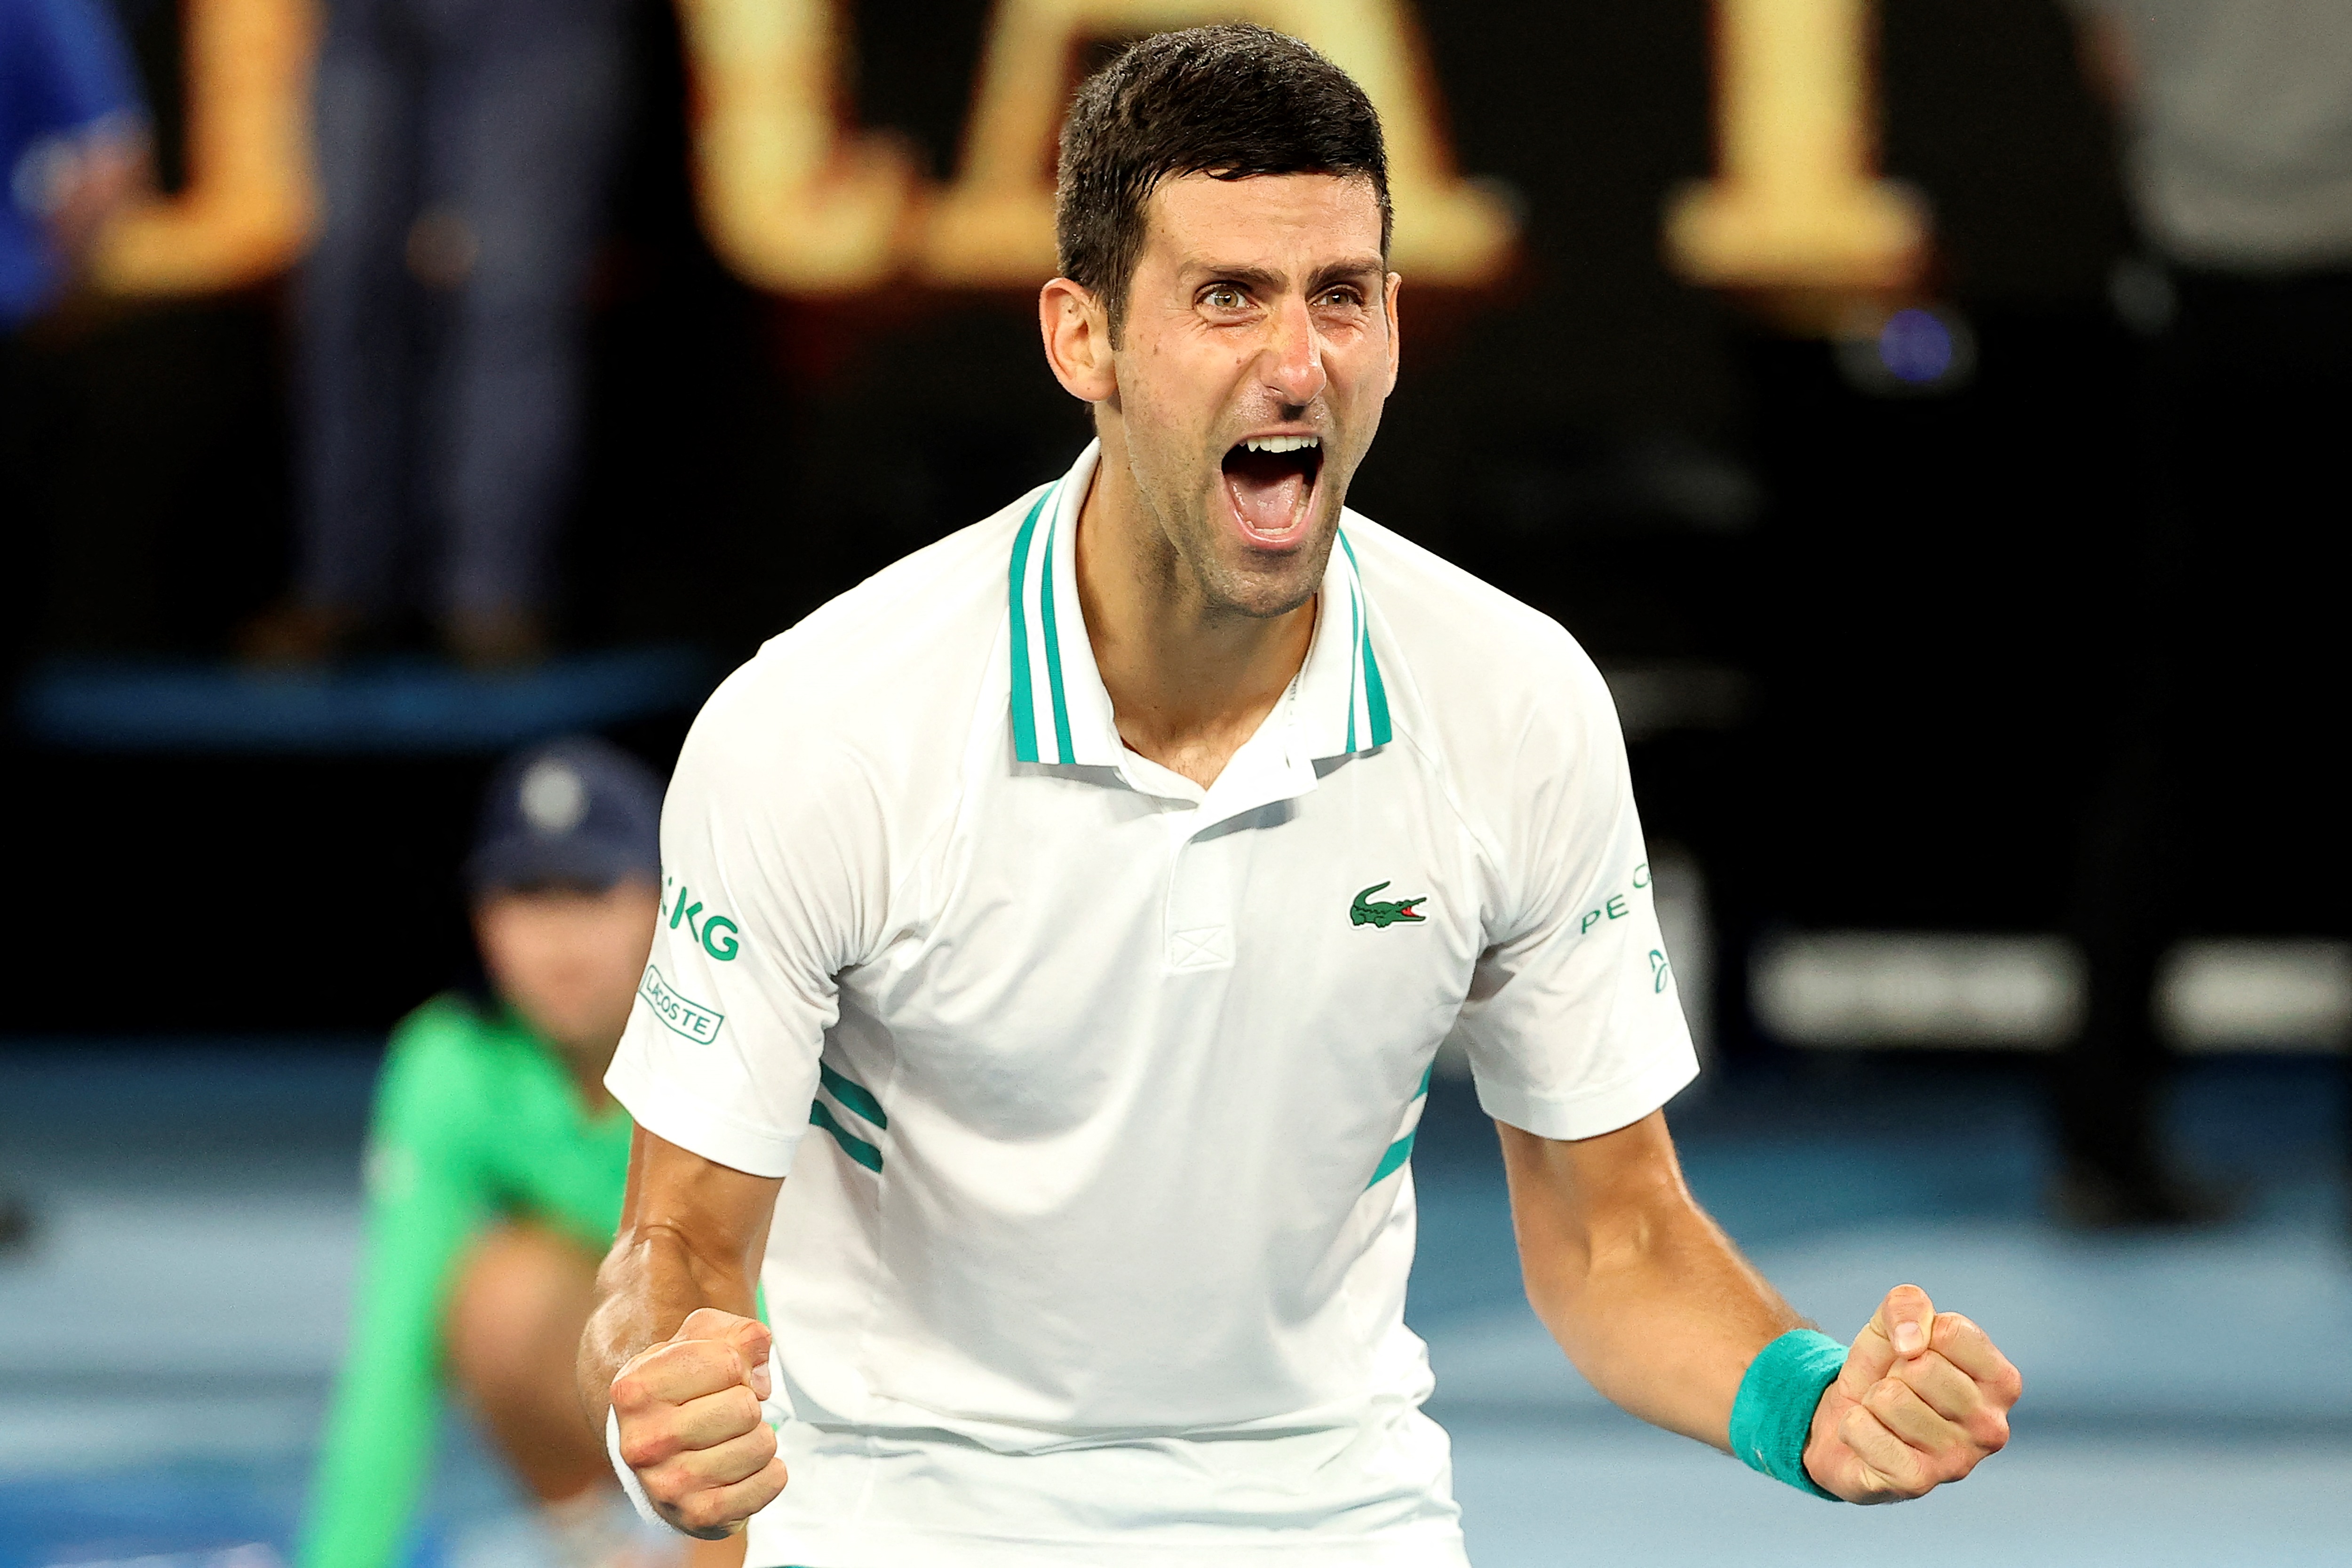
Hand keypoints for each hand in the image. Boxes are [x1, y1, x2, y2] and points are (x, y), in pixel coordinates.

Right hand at [611, 1308, 788, 1537]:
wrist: (656, 1452)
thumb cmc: (681, 1385)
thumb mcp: (699, 1342)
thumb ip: (737, 1332)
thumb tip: (758, 1352)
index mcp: (635, 1390)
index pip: (728, 1362)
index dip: (735, 1365)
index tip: (716, 1377)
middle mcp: (644, 1442)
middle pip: (745, 1407)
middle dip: (747, 1403)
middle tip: (724, 1412)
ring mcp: (669, 1485)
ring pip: (761, 1444)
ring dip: (759, 1437)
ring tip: (731, 1438)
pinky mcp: (700, 1516)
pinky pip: (771, 1482)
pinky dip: (771, 1471)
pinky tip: (744, 1467)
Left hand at [1802, 1283, 2021, 1502]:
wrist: (1844, 1420)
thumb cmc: (1885, 1369)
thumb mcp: (1893, 1321)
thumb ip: (1908, 1304)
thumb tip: (1912, 1344)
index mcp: (2001, 1383)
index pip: (1953, 1332)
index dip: (1916, 1332)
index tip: (1914, 1353)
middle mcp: (1991, 1427)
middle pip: (1922, 1368)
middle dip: (1894, 1371)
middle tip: (1897, 1389)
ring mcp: (1957, 1460)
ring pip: (1890, 1399)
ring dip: (1873, 1400)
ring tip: (1886, 1415)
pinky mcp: (1916, 1483)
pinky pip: (1863, 1430)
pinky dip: (1854, 1426)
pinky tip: (1871, 1438)